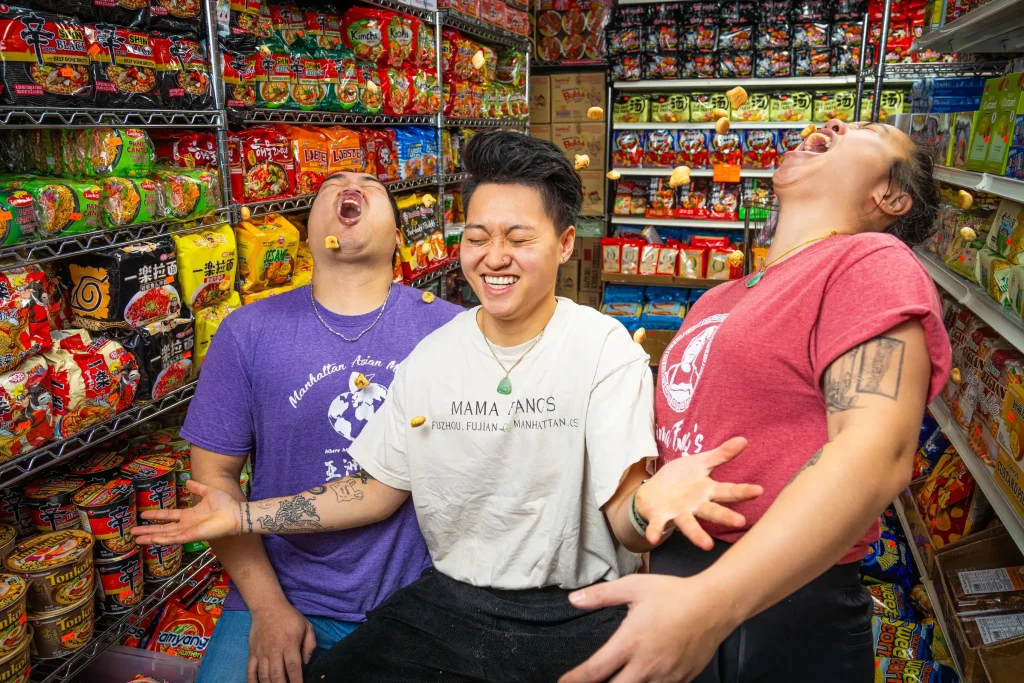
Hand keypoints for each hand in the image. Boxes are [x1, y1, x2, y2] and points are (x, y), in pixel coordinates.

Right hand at [131, 479, 239, 544]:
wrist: (235, 513)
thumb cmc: (225, 504)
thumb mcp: (208, 492)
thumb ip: (197, 488)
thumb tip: (188, 481)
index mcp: (189, 515)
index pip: (168, 516)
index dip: (156, 516)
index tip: (143, 515)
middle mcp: (186, 524)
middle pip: (163, 528)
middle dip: (148, 530)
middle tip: (133, 531)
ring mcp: (188, 531)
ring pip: (165, 535)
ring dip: (151, 536)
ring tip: (137, 538)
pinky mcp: (191, 536)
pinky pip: (175, 539)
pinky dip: (163, 539)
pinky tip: (152, 539)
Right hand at [248, 601, 316, 682]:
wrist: (267, 606)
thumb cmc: (289, 617)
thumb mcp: (306, 626)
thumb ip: (310, 646)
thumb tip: (307, 664)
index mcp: (289, 643)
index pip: (293, 667)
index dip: (296, 681)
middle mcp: (274, 650)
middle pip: (277, 675)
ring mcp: (261, 652)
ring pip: (264, 675)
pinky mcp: (252, 652)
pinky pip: (250, 670)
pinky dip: (252, 681)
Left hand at [560, 574, 735, 682]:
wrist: (715, 604)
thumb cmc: (674, 594)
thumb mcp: (633, 587)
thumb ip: (601, 595)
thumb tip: (573, 599)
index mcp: (631, 642)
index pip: (595, 670)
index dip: (575, 679)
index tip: (563, 681)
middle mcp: (646, 665)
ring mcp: (666, 676)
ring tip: (615, 681)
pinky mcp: (682, 680)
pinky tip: (641, 679)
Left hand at [636, 437, 761, 547]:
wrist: (653, 491)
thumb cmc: (681, 479)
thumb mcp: (700, 463)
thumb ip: (721, 455)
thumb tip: (744, 440)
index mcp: (706, 491)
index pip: (727, 491)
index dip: (743, 491)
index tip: (759, 490)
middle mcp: (695, 506)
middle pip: (712, 511)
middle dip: (725, 516)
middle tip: (740, 522)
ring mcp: (678, 513)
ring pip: (689, 524)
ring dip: (697, 534)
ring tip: (706, 545)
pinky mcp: (660, 517)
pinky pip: (658, 525)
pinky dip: (655, 531)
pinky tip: (652, 537)